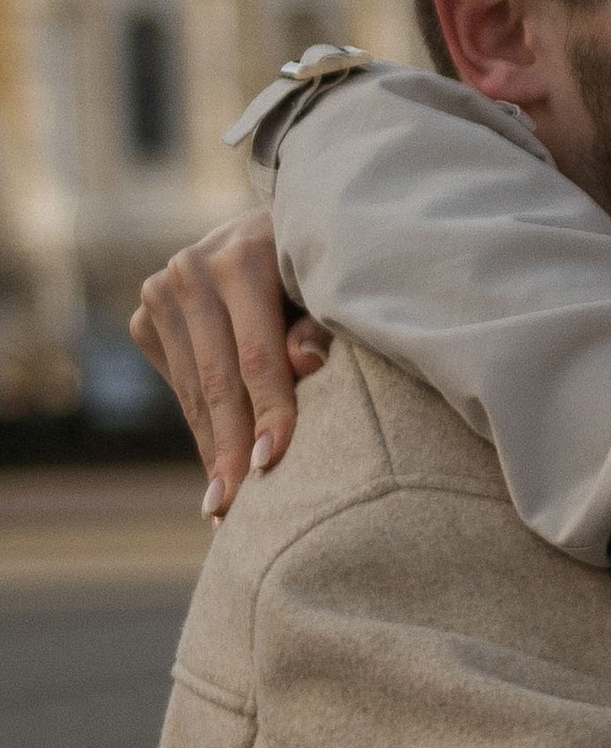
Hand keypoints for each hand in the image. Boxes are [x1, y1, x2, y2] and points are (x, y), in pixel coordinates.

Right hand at [131, 214, 329, 516]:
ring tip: (223, 512)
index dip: (269, 410)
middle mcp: (190, 270)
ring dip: (211, 453)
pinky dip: (202, 433)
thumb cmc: (320, 275)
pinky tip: (215, 475)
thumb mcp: (328, 294)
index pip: (257, 352)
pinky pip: (181, 390)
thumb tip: (307, 365)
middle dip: (230, 449)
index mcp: (241, 258)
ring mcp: (160, 292)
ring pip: (193, 392)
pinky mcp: (145, 318)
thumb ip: (321, 328)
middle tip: (236, 512)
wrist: (273, 236)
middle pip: (216, 380)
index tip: (274, 463)